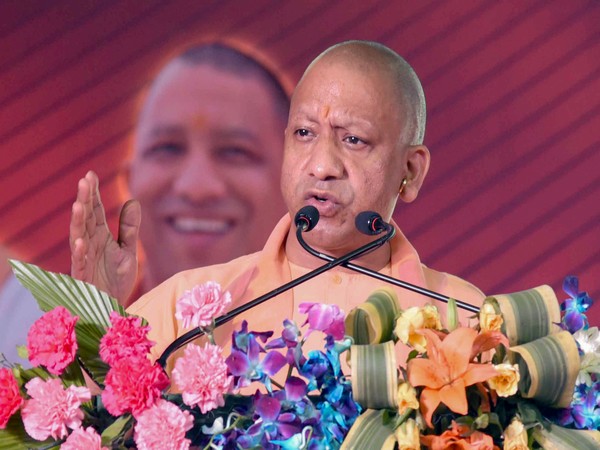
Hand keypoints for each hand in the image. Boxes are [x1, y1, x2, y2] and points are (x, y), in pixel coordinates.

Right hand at [70, 171, 140, 304]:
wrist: (113, 308)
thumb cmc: (116, 280)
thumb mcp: (128, 251)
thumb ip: (129, 228)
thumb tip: (133, 202)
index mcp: (100, 237)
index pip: (95, 211)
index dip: (93, 194)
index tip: (90, 174)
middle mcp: (90, 245)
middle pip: (86, 219)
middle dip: (85, 201)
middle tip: (84, 181)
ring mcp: (85, 260)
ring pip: (78, 237)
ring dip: (78, 222)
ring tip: (78, 204)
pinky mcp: (84, 277)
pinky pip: (80, 263)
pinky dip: (80, 252)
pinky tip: (81, 241)